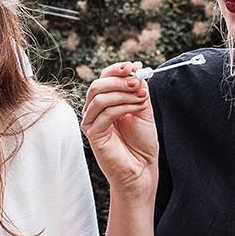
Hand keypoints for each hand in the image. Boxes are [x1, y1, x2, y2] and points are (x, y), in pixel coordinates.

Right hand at [81, 62, 158, 193]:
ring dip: (123, 94)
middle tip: (137, 82)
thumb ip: (137, 90)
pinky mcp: (93, 134)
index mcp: (105, 102)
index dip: (117, 69)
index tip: (134, 66)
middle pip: (97, 85)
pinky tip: (137, 109)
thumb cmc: (141, 142)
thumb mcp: (142, 109)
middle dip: (119, 81)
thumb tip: (135, 71)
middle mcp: (94, 111)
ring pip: (99, 97)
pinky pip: (105, 113)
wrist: (142, 168)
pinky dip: (123, 107)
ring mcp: (91, 122)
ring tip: (141, 99)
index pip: (104, 78)